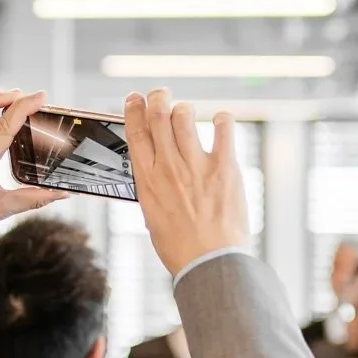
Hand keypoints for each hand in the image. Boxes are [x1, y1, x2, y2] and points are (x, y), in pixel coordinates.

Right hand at [123, 90, 248, 278]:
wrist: (210, 263)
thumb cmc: (180, 247)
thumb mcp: (152, 215)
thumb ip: (153, 187)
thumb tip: (155, 168)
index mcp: (148, 181)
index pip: (135, 133)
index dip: (134, 109)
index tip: (135, 98)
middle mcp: (169, 168)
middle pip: (158, 116)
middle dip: (158, 97)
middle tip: (161, 94)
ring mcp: (196, 166)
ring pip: (184, 116)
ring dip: (184, 108)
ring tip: (187, 112)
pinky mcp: (224, 168)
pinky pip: (223, 128)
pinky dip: (222, 118)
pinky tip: (220, 120)